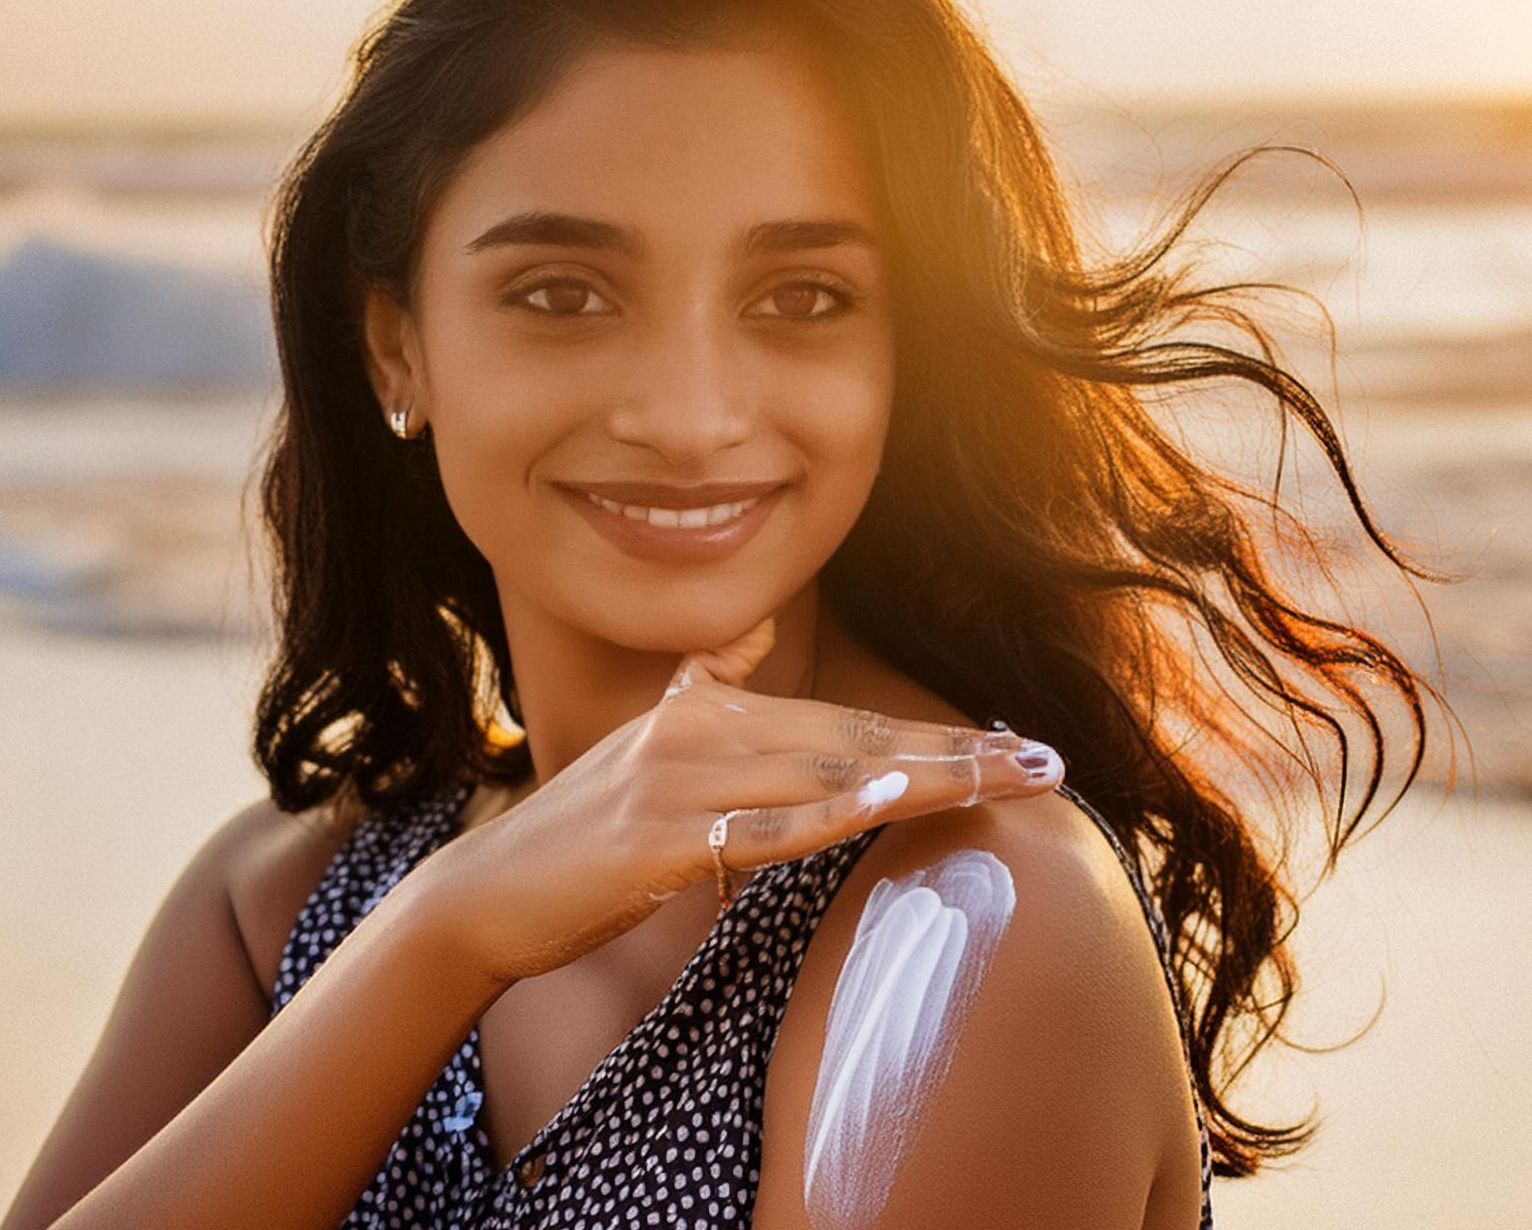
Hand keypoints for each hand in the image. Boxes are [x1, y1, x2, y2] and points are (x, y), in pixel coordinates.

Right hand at [407, 614, 1064, 986]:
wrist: (484, 895)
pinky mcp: (659, 839)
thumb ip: (701, 692)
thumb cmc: (576, 841)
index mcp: (703, 709)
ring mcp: (676, 781)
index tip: (1012, 746)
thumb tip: (741, 636)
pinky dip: (830, 812)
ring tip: (1006, 780)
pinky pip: (762, 825)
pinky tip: (891, 802)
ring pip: (825, 773)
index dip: (931, 735)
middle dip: (957, 752)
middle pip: (851, 739)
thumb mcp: (644, 752)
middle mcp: (696, 729)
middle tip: (1046, 761)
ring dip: (925, 777)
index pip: (841, 722)